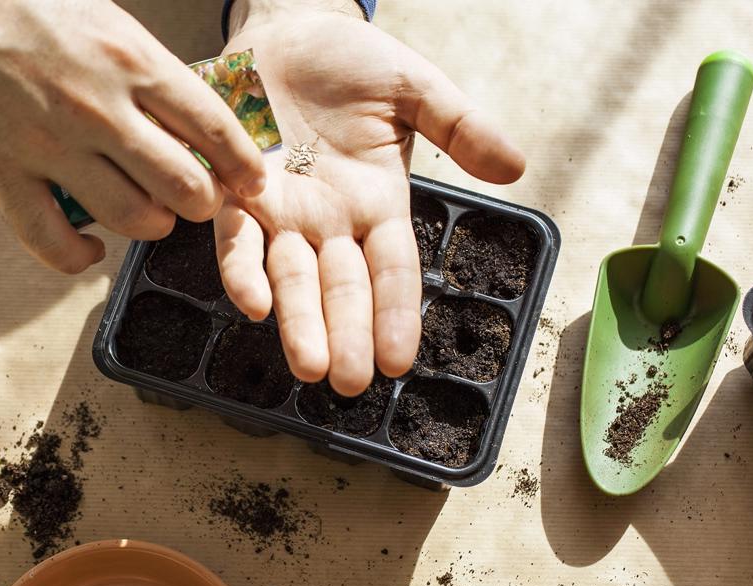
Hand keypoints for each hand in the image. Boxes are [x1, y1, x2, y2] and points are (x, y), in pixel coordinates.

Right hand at [0, 0, 265, 272]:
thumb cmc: (13, 3)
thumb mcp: (98, 15)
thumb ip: (142, 67)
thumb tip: (186, 112)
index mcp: (129, 59)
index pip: (213, 126)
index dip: (243, 165)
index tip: (252, 183)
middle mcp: (98, 108)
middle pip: (184, 186)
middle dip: (200, 203)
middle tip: (194, 199)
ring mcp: (48, 146)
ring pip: (131, 219)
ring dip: (148, 226)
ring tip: (145, 214)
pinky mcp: (0, 175)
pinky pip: (53, 244)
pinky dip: (78, 257)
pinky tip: (88, 249)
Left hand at [218, 3, 524, 395]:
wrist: (288, 27)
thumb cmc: (353, 61)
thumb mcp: (416, 89)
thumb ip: (461, 126)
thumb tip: (516, 167)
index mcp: (378, 203)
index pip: (392, 271)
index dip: (395, 314)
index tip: (399, 361)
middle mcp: (330, 220)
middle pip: (342, 288)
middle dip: (345, 335)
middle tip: (348, 383)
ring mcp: (282, 211)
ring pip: (291, 277)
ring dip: (298, 322)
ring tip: (309, 365)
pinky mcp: (236, 191)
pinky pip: (236, 237)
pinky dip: (242, 268)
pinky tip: (251, 301)